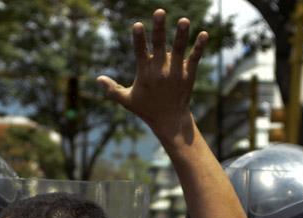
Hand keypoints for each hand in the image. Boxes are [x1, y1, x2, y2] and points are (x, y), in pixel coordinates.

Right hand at [97, 9, 206, 142]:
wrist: (170, 120)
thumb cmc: (146, 109)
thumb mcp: (127, 101)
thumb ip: (112, 89)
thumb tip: (97, 78)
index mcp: (144, 74)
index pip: (140, 52)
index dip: (139, 39)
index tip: (137, 25)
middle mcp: (160, 71)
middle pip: (159, 45)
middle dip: (159, 28)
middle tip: (160, 11)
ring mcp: (176, 72)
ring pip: (178, 50)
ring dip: (181, 35)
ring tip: (184, 20)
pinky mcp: (189, 74)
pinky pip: (194, 58)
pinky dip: (199, 47)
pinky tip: (204, 34)